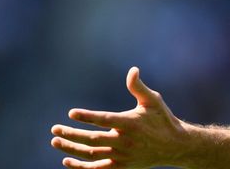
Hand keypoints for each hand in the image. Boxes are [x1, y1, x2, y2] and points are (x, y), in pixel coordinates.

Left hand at [51, 67, 186, 167]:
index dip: (87, 117)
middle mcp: (125, 141)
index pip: (105, 120)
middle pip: (93, 140)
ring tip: (56, 142)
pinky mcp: (121, 166)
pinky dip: (81, 167)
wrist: (174, 146)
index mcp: (130, 123)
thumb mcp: (153, 100)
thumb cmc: (162, 119)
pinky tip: (67, 161)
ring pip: (92, 155)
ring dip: (72, 150)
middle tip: (55, 129)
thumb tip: (132, 70)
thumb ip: (138, 87)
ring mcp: (122, 156)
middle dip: (71, 135)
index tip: (71, 113)